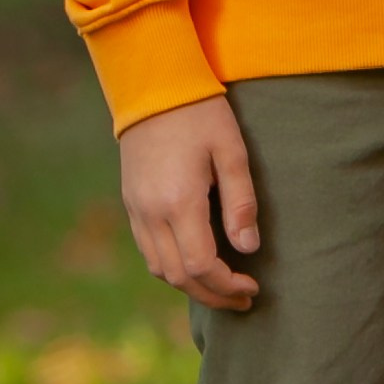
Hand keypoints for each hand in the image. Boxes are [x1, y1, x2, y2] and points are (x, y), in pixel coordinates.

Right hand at [119, 94, 261, 309]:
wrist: (152, 85)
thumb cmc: (200, 113)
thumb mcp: (231, 151)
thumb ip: (241, 201)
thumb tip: (249, 247)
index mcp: (179, 202)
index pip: (202, 266)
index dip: (228, 285)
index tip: (253, 287)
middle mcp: (151, 213)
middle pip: (179, 277)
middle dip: (213, 295)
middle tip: (242, 298)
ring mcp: (136, 209)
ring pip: (159, 269)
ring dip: (190, 285)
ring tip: (222, 286)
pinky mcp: (131, 202)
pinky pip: (148, 250)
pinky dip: (171, 267)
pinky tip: (195, 263)